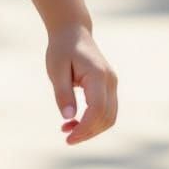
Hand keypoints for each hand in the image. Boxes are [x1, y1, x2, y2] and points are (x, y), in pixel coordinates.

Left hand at [46, 23, 116, 144]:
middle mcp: (110, 80)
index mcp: (98, 75)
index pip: (97, 109)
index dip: (85, 128)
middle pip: (107, 117)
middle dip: (88, 132)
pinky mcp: (109, 86)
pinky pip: (106, 110)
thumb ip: (63, 93)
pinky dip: (94, 120)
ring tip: (68, 130)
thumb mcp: (56, 69)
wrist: (72, 31)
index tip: (68, 138)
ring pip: (110, 117)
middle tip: (67, 137)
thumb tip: (68, 118)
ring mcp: (112, 84)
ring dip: (91, 128)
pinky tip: (75, 121)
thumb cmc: (62, 48)